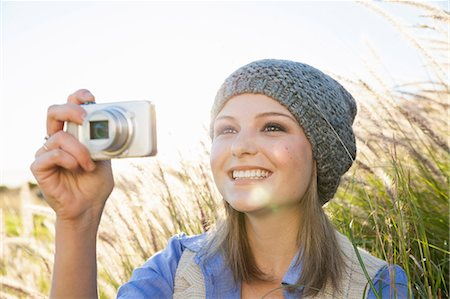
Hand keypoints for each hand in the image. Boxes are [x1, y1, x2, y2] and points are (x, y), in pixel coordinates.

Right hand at [30, 89, 113, 227]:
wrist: (89, 207)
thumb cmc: (96, 183)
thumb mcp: (106, 157)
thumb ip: (104, 141)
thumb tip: (114, 125)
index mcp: (73, 134)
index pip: (69, 107)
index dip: (77, 97)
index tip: (91, 98)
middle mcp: (57, 139)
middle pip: (53, 111)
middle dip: (71, 110)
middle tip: (86, 120)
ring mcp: (46, 152)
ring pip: (58, 136)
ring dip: (79, 150)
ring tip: (89, 165)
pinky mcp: (39, 167)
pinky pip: (52, 154)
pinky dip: (69, 159)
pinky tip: (77, 168)